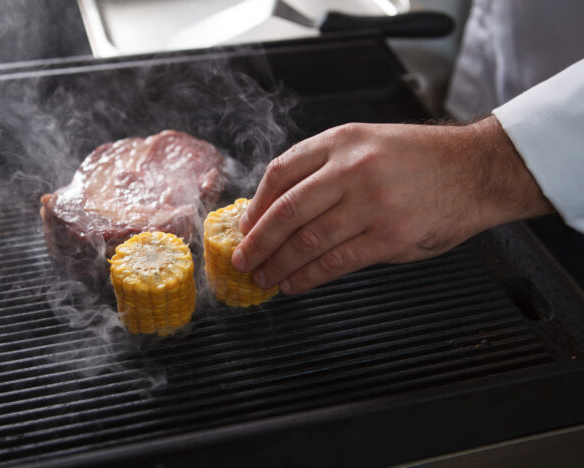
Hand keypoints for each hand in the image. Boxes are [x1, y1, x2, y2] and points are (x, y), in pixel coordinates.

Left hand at [231, 116, 552, 293]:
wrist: (476, 170)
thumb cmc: (420, 160)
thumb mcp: (368, 144)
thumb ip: (326, 171)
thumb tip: (281, 212)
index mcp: (341, 141)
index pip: (280, 173)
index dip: (255, 206)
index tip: (245, 227)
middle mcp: (352, 168)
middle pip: (286, 210)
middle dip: (257, 241)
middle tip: (242, 260)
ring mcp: (371, 203)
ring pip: (306, 240)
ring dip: (278, 264)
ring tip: (263, 278)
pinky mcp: (390, 236)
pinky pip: (336, 262)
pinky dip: (309, 277)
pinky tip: (295, 283)